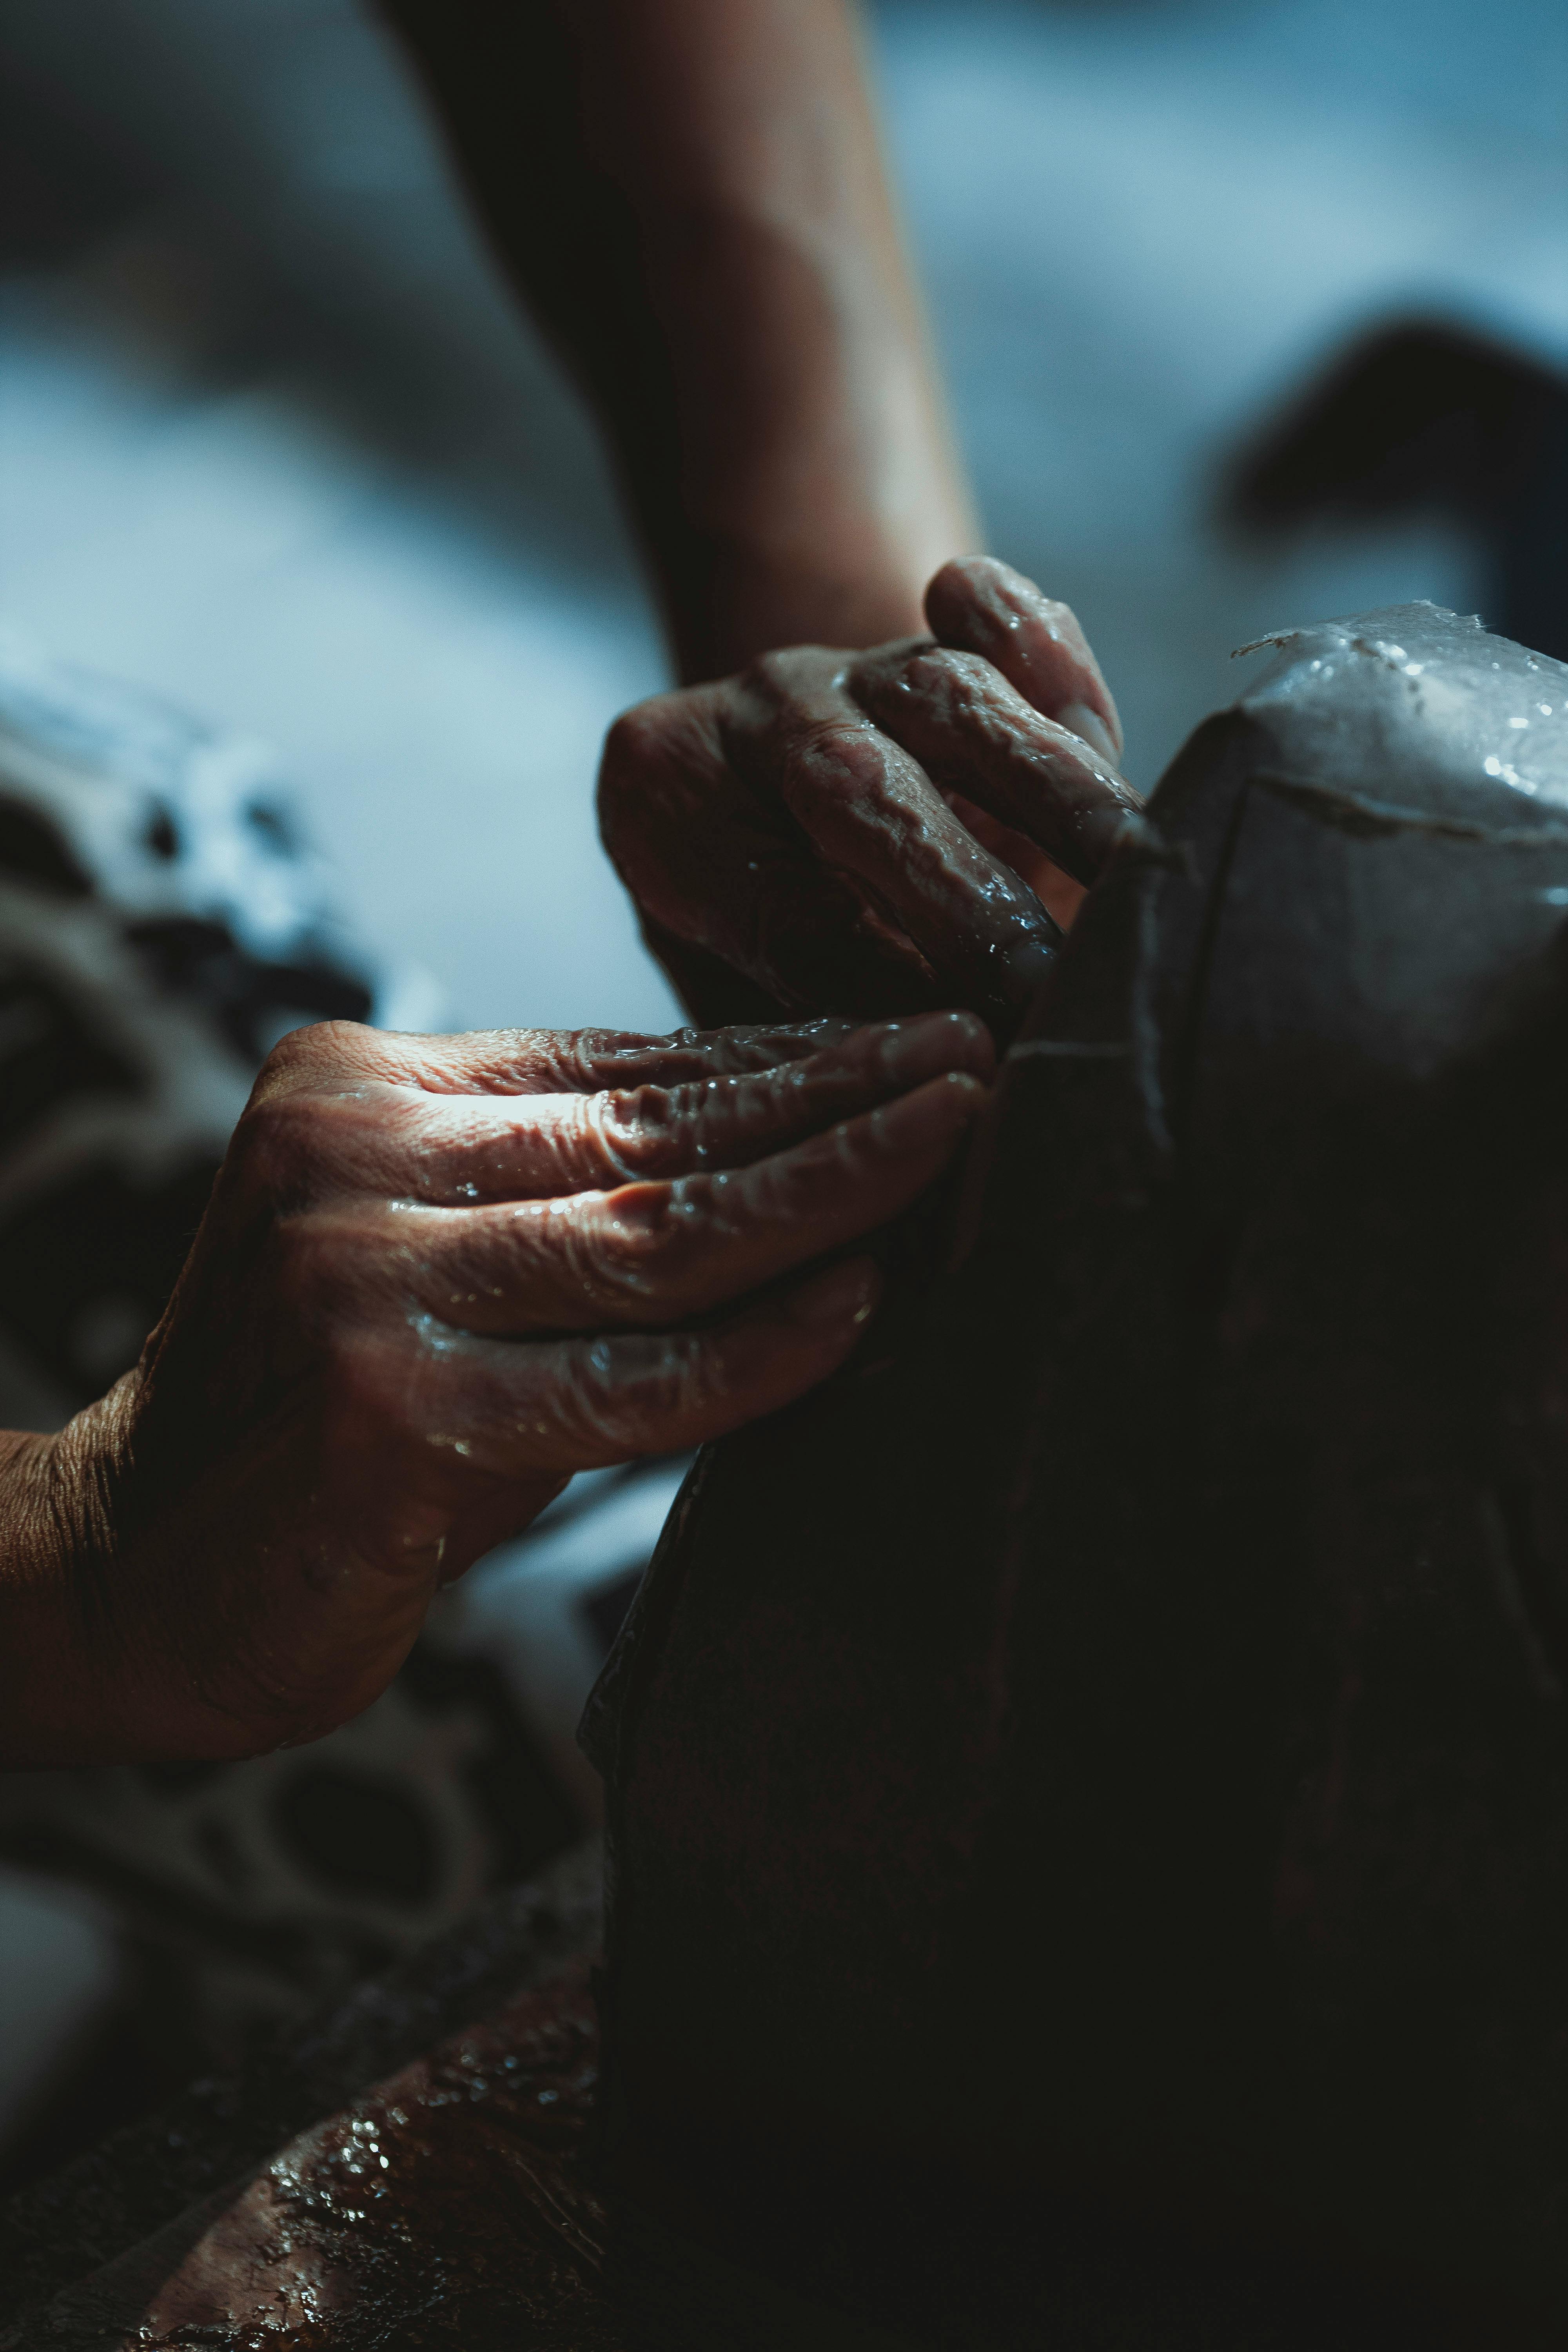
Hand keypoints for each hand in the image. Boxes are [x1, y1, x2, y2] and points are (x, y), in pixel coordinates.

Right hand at [0, 1011, 990, 1764]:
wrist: (137, 1565)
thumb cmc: (323, 1417)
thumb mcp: (439, 1262)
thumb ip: (567, 1194)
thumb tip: (790, 1141)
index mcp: (365, 1087)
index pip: (617, 1065)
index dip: (781, 1055)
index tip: (912, 1037)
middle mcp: (353, 1153)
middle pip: (648, 1127)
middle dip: (833, 1090)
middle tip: (974, 1052)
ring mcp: (362, 1274)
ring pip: (652, 1230)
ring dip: (828, 1186)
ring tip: (954, 1135)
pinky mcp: (388, 1410)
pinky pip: (621, 1379)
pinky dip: (753, 1352)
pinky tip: (861, 1304)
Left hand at [598, 556, 1142, 1029]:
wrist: (766, 789)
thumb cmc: (751, 937)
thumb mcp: (743, 988)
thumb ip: (807, 1018)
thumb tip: (923, 1063)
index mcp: (674, 812)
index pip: (774, 909)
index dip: (869, 982)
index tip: (951, 1044)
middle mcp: (765, 720)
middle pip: (859, 793)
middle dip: (959, 894)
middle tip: (1035, 982)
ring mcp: (859, 667)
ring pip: (951, 702)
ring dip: (1049, 789)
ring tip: (1127, 867)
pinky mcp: (945, 635)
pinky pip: (991, 613)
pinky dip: (1045, 648)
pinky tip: (1088, 710)